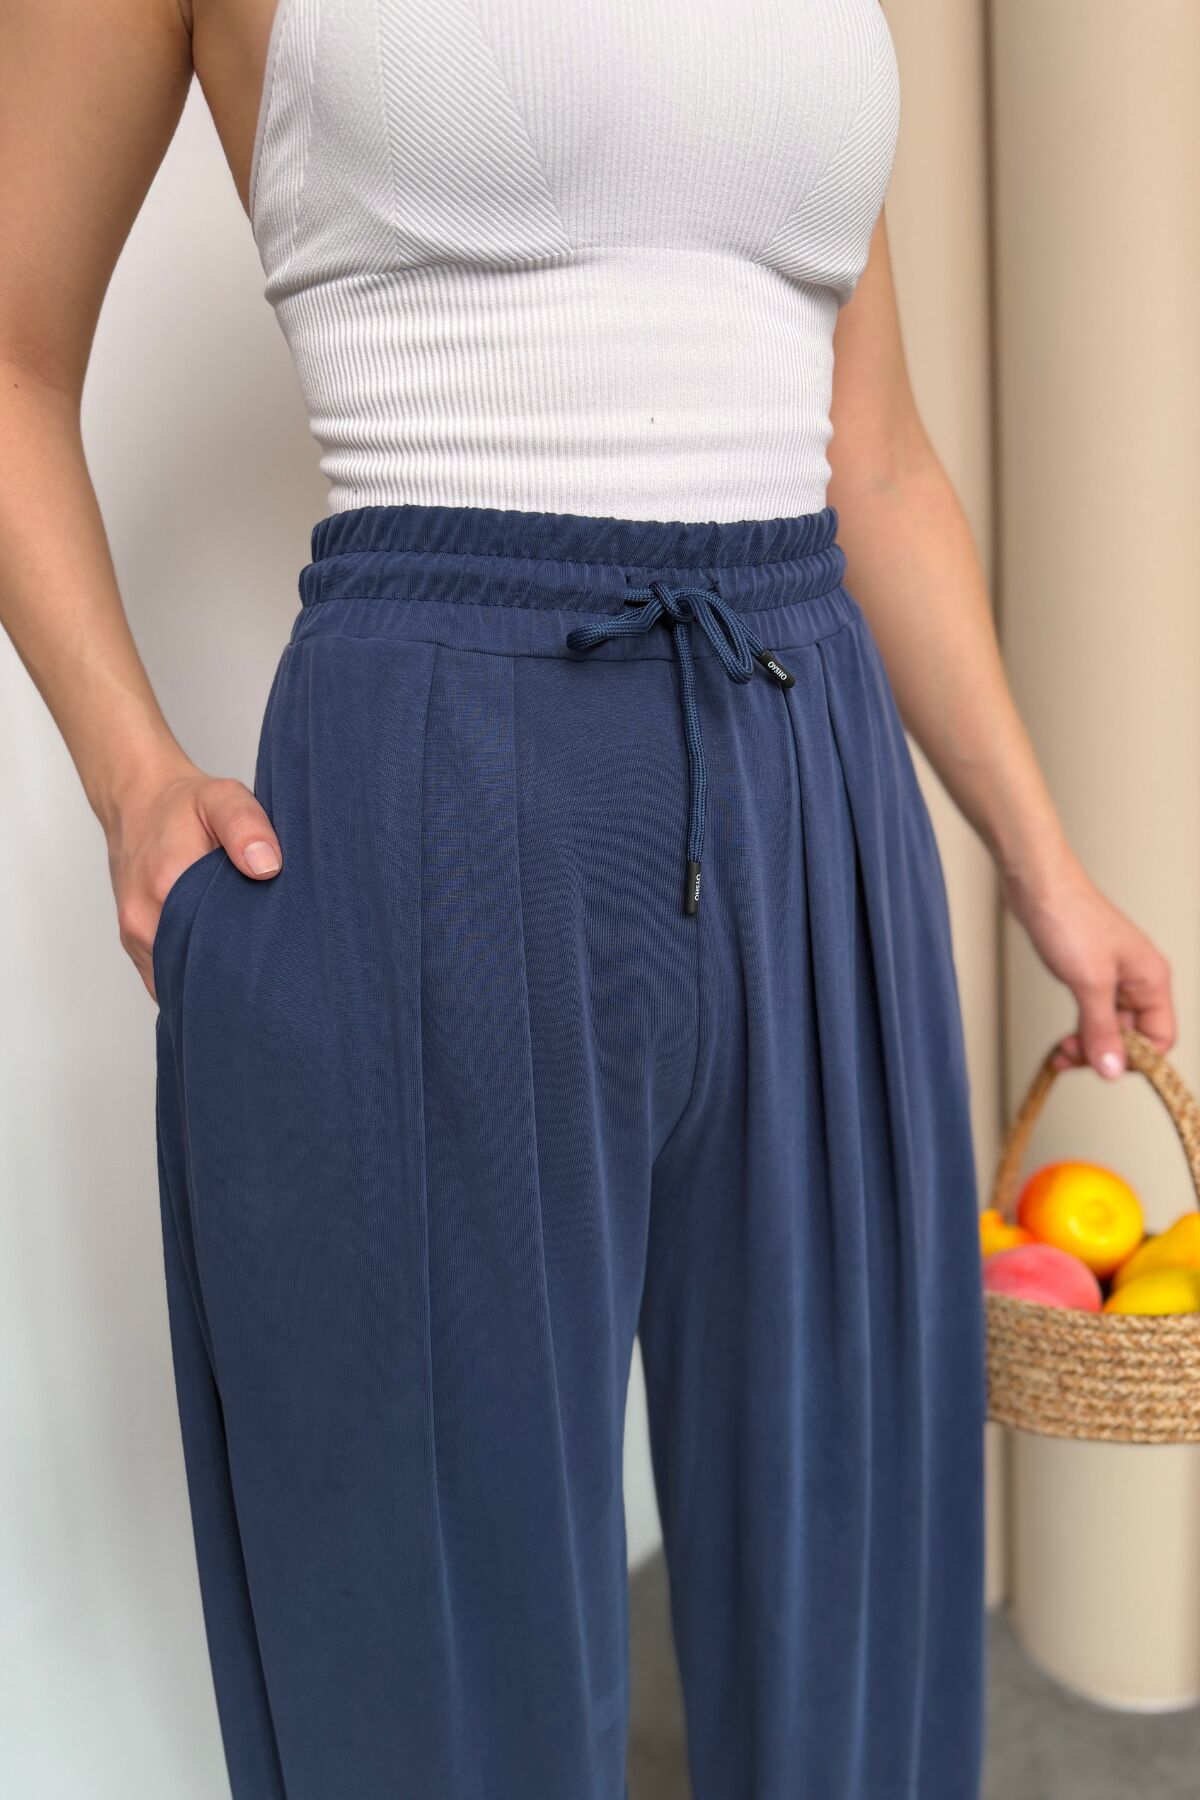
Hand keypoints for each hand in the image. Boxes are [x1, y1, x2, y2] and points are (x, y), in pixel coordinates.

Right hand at [107, 766, 281, 999]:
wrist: (137, 801)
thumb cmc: (184, 804)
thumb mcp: (223, 798)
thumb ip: (246, 826)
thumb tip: (268, 866)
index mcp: (168, 883)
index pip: (217, 944)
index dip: (251, 957)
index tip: (279, 957)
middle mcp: (145, 916)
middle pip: (199, 968)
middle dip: (236, 975)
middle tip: (272, 969)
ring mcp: (135, 934)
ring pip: (179, 978)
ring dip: (211, 978)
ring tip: (247, 971)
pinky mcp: (133, 941)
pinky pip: (163, 976)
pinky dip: (190, 977)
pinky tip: (218, 968)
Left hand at [1000, 855, 1175, 1078]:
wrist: (1038, 885)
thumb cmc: (1070, 919)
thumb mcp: (1089, 982)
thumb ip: (1101, 1029)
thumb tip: (1112, 1070)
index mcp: (1151, 979)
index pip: (1160, 1038)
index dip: (1134, 1058)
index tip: (1102, 1065)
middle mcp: (1138, 980)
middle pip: (1134, 1036)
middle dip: (1104, 1052)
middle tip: (1071, 1059)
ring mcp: (1113, 977)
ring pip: (1110, 1026)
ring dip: (1088, 1044)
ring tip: (1061, 1053)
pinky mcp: (1090, 973)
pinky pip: (1092, 1012)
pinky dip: (1079, 1028)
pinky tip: (1062, 1038)